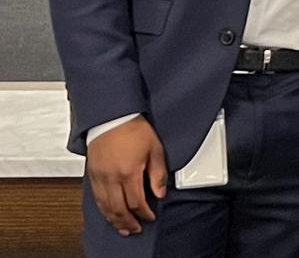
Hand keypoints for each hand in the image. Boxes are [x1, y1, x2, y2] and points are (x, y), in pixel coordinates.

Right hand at [86, 117, 167, 235]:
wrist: (112, 117)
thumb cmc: (134, 129)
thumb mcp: (155, 149)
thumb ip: (158, 174)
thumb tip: (159, 193)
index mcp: (129, 172)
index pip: (136, 202)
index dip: (144, 213)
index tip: (150, 217)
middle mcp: (111, 177)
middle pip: (118, 208)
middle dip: (128, 222)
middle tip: (135, 229)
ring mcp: (99, 176)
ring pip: (104, 206)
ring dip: (114, 219)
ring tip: (122, 227)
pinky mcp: (92, 173)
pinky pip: (96, 197)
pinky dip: (103, 209)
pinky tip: (109, 213)